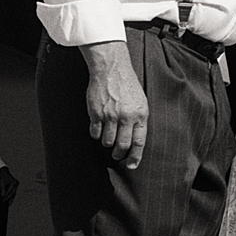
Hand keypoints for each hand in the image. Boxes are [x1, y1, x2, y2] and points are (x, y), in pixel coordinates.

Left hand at [0, 166, 20, 203]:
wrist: (3, 171)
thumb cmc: (1, 175)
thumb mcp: (1, 182)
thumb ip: (2, 189)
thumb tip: (2, 195)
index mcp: (14, 183)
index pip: (9, 192)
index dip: (5, 197)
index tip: (1, 200)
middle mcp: (16, 184)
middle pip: (12, 194)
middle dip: (8, 200)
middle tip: (3, 204)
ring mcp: (16, 186)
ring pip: (13, 195)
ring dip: (10, 200)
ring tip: (6, 205)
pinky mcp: (14, 187)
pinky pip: (12, 193)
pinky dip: (10, 197)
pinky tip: (7, 201)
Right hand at [81, 39, 149, 168]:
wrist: (112, 70)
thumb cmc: (128, 86)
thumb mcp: (141, 102)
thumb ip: (138, 120)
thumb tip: (135, 140)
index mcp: (140, 114)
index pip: (139, 142)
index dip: (135, 156)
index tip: (132, 165)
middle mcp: (126, 117)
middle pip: (122, 145)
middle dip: (119, 154)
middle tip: (116, 155)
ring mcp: (110, 115)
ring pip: (107, 141)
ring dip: (107, 143)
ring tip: (108, 138)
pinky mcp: (96, 113)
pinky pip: (95, 133)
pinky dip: (96, 135)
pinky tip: (98, 129)